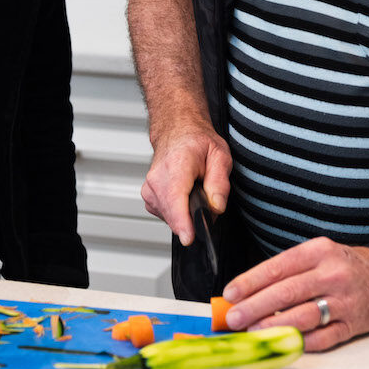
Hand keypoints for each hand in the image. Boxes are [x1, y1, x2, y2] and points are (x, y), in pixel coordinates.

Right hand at [140, 122, 231, 245]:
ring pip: (170, 217)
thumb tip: (216, 207)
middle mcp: (158, 177)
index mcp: (177, 164)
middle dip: (194, 217)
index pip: (175, 198)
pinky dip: (177, 211)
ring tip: (195, 193)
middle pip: (174, 213)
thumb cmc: (197, 142)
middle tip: (207, 199)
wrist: (177, 131)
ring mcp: (149, 188)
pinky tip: (184, 197)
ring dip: (186, 214)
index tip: (188, 238)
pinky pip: (165, 214)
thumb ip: (220, 183)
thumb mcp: (220, 155)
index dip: (182, 221)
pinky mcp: (148, 196)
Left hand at [220, 238, 368, 350]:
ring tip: (252, 331)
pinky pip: (322, 338)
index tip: (230, 293)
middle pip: (287, 292)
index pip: (278, 267)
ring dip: (273, 326)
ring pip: (303, 316)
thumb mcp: (316, 255)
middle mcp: (332, 275)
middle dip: (255, 306)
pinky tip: (281, 342)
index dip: (251, 281)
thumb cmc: (341, 265)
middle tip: (234, 318)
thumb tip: (248, 292)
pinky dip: (299, 341)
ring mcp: (344, 301)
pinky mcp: (352, 325)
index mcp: (318, 252)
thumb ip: (287, 271)